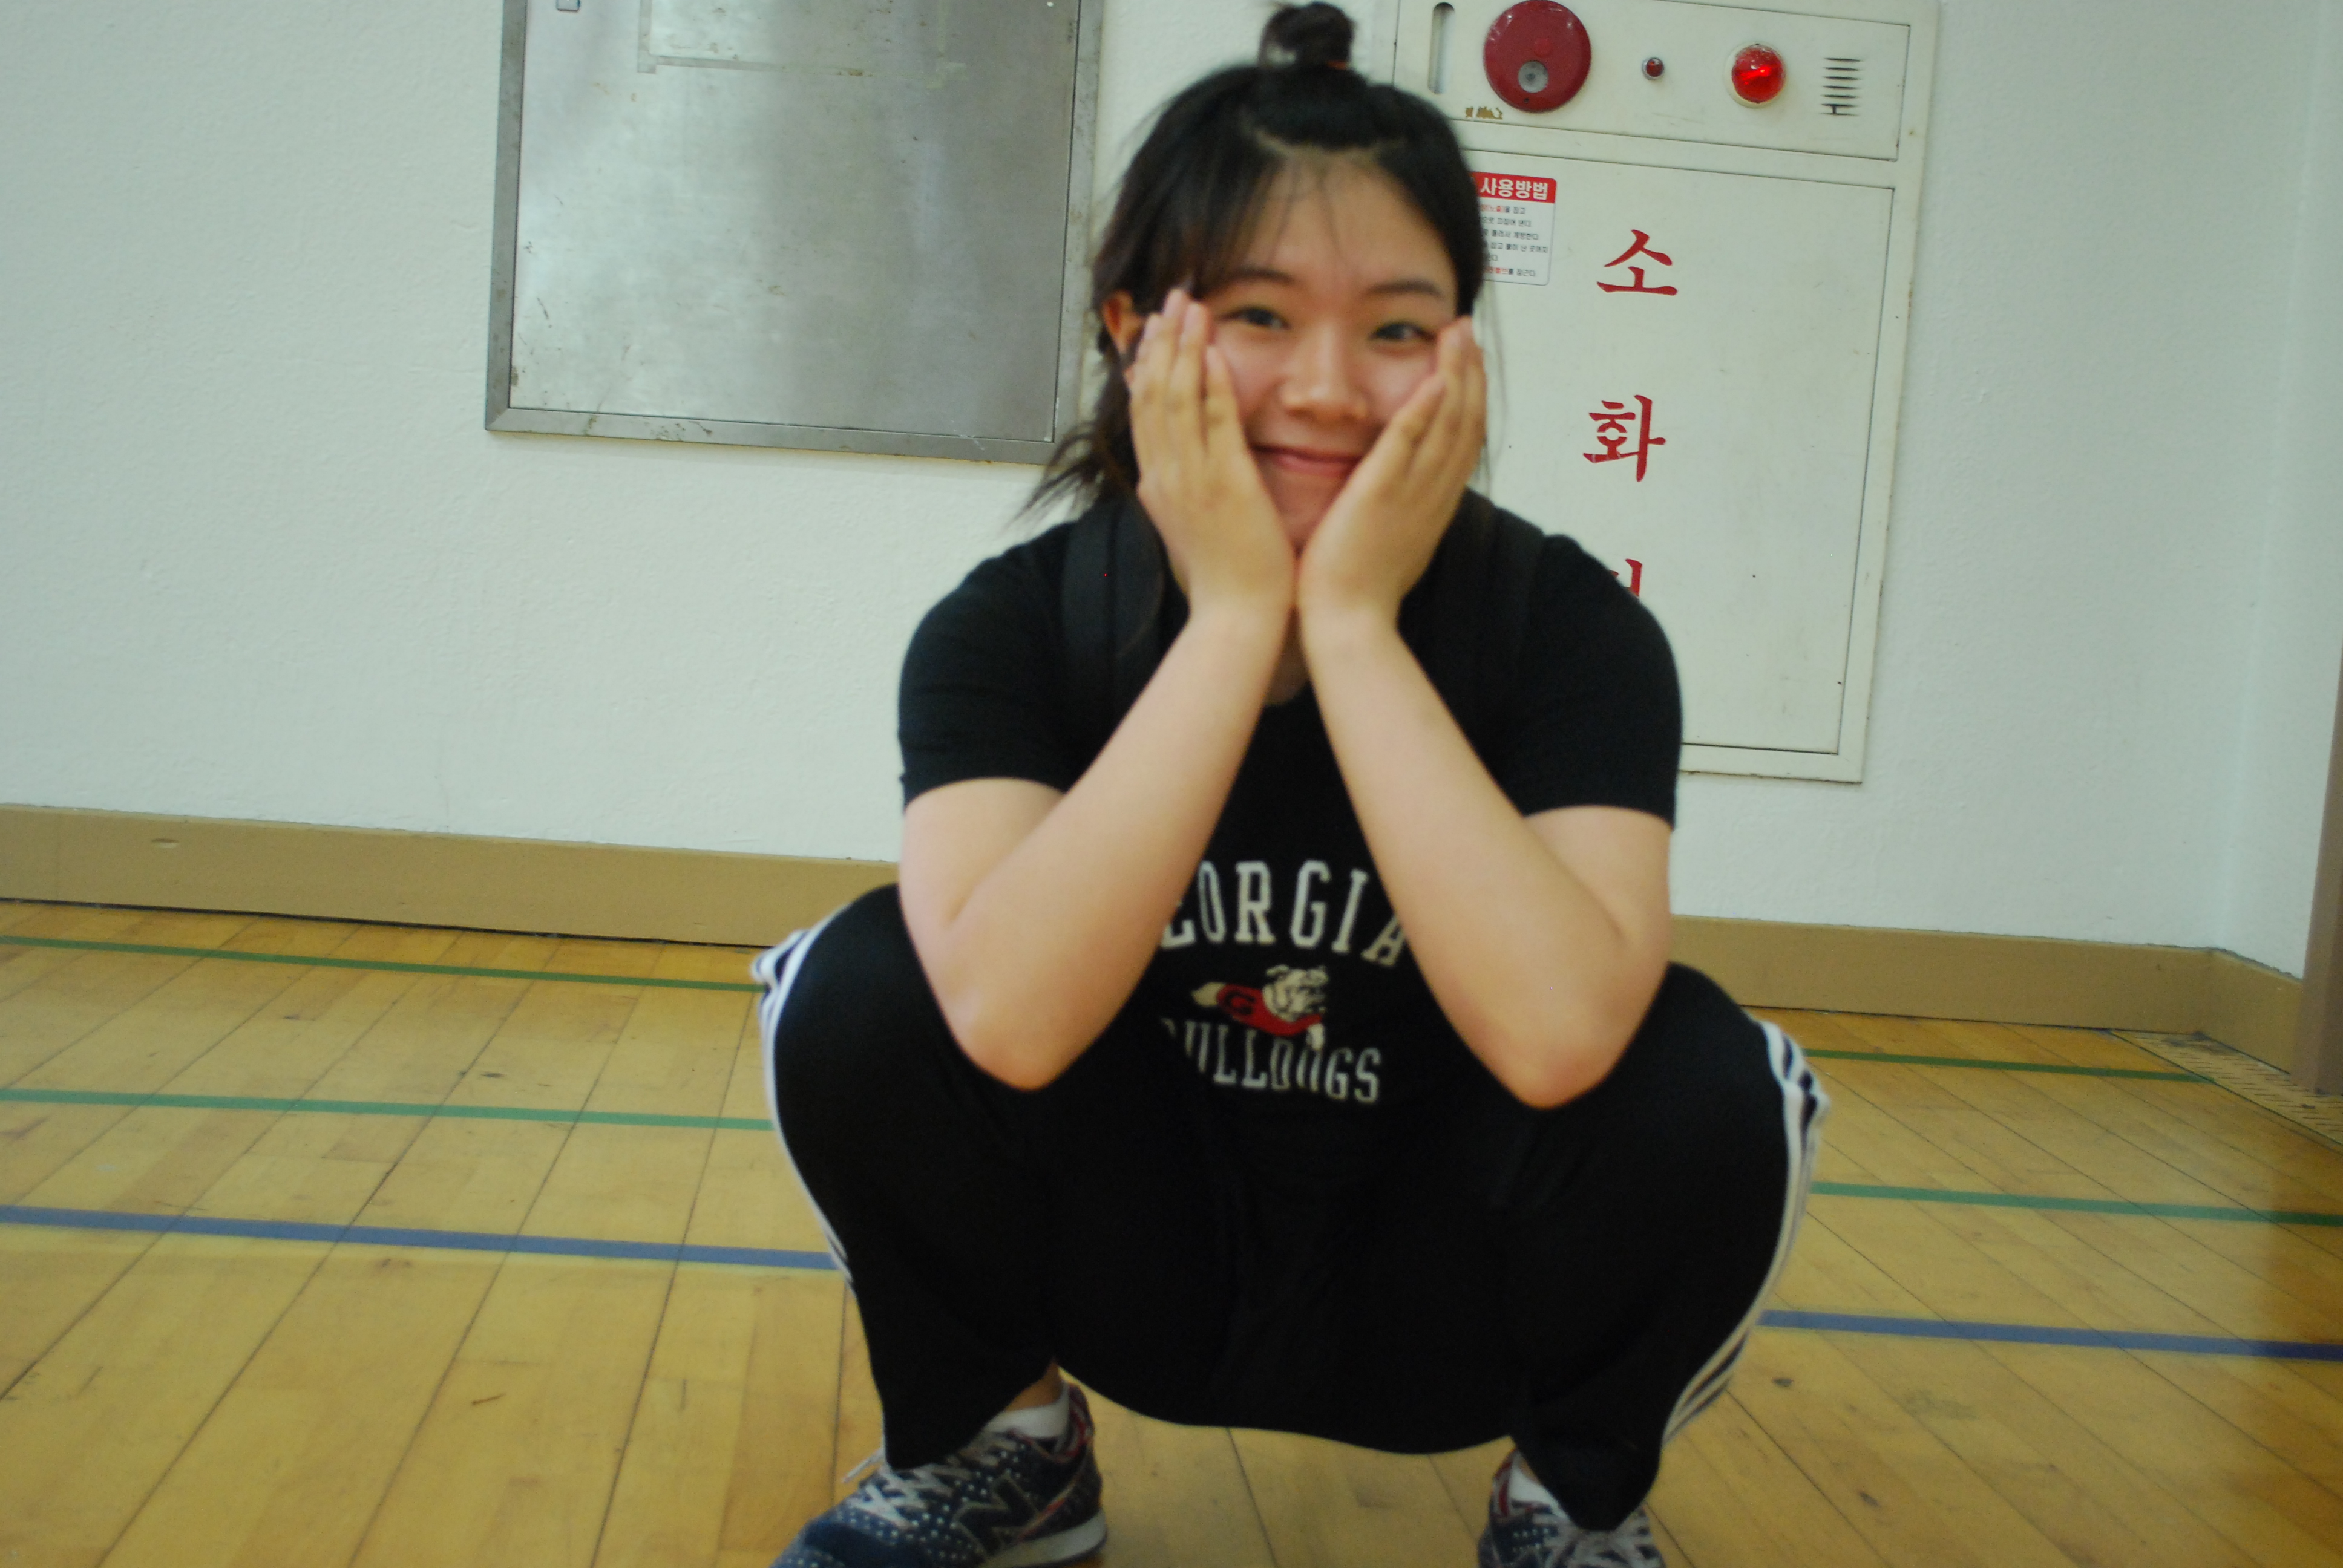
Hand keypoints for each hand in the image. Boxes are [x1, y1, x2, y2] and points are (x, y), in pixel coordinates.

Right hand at [1127, 291, 1295, 617]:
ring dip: (1184, 349)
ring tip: (1191, 306)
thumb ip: (1174, 497)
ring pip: (1177, 400)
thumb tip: (1158, 478)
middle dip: (1162, 342)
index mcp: (1157, 486)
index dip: (1147, 366)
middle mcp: (1166, 477)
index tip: (1155, 330)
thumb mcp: (1187, 530)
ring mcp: (1192, 480)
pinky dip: (1210, 386)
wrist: (1236, 620)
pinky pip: (1213, 425)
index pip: (1144, 414)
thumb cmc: (1224, 579)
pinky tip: (1213, 352)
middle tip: (1173, 298)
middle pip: (1154, 395)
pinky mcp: (1226, 485)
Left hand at [1295, 317, 1484, 624]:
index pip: (1464, 439)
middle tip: (1467, 329)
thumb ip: (1401, 506)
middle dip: (1470, 371)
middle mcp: (1433, 495)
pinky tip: (1433, 378)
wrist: (1348, 625)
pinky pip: (1407, 447)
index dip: (1470, 394)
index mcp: (1435, 504)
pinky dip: (1424, 412)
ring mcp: (1411, 496)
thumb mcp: (1392, 538)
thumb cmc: (1359, 588)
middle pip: (1466, 423)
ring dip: (1455, 375)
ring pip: (1447, 426)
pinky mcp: (1379, 498)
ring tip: (1456, 334)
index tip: (1467, 359)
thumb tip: (1403, 488)